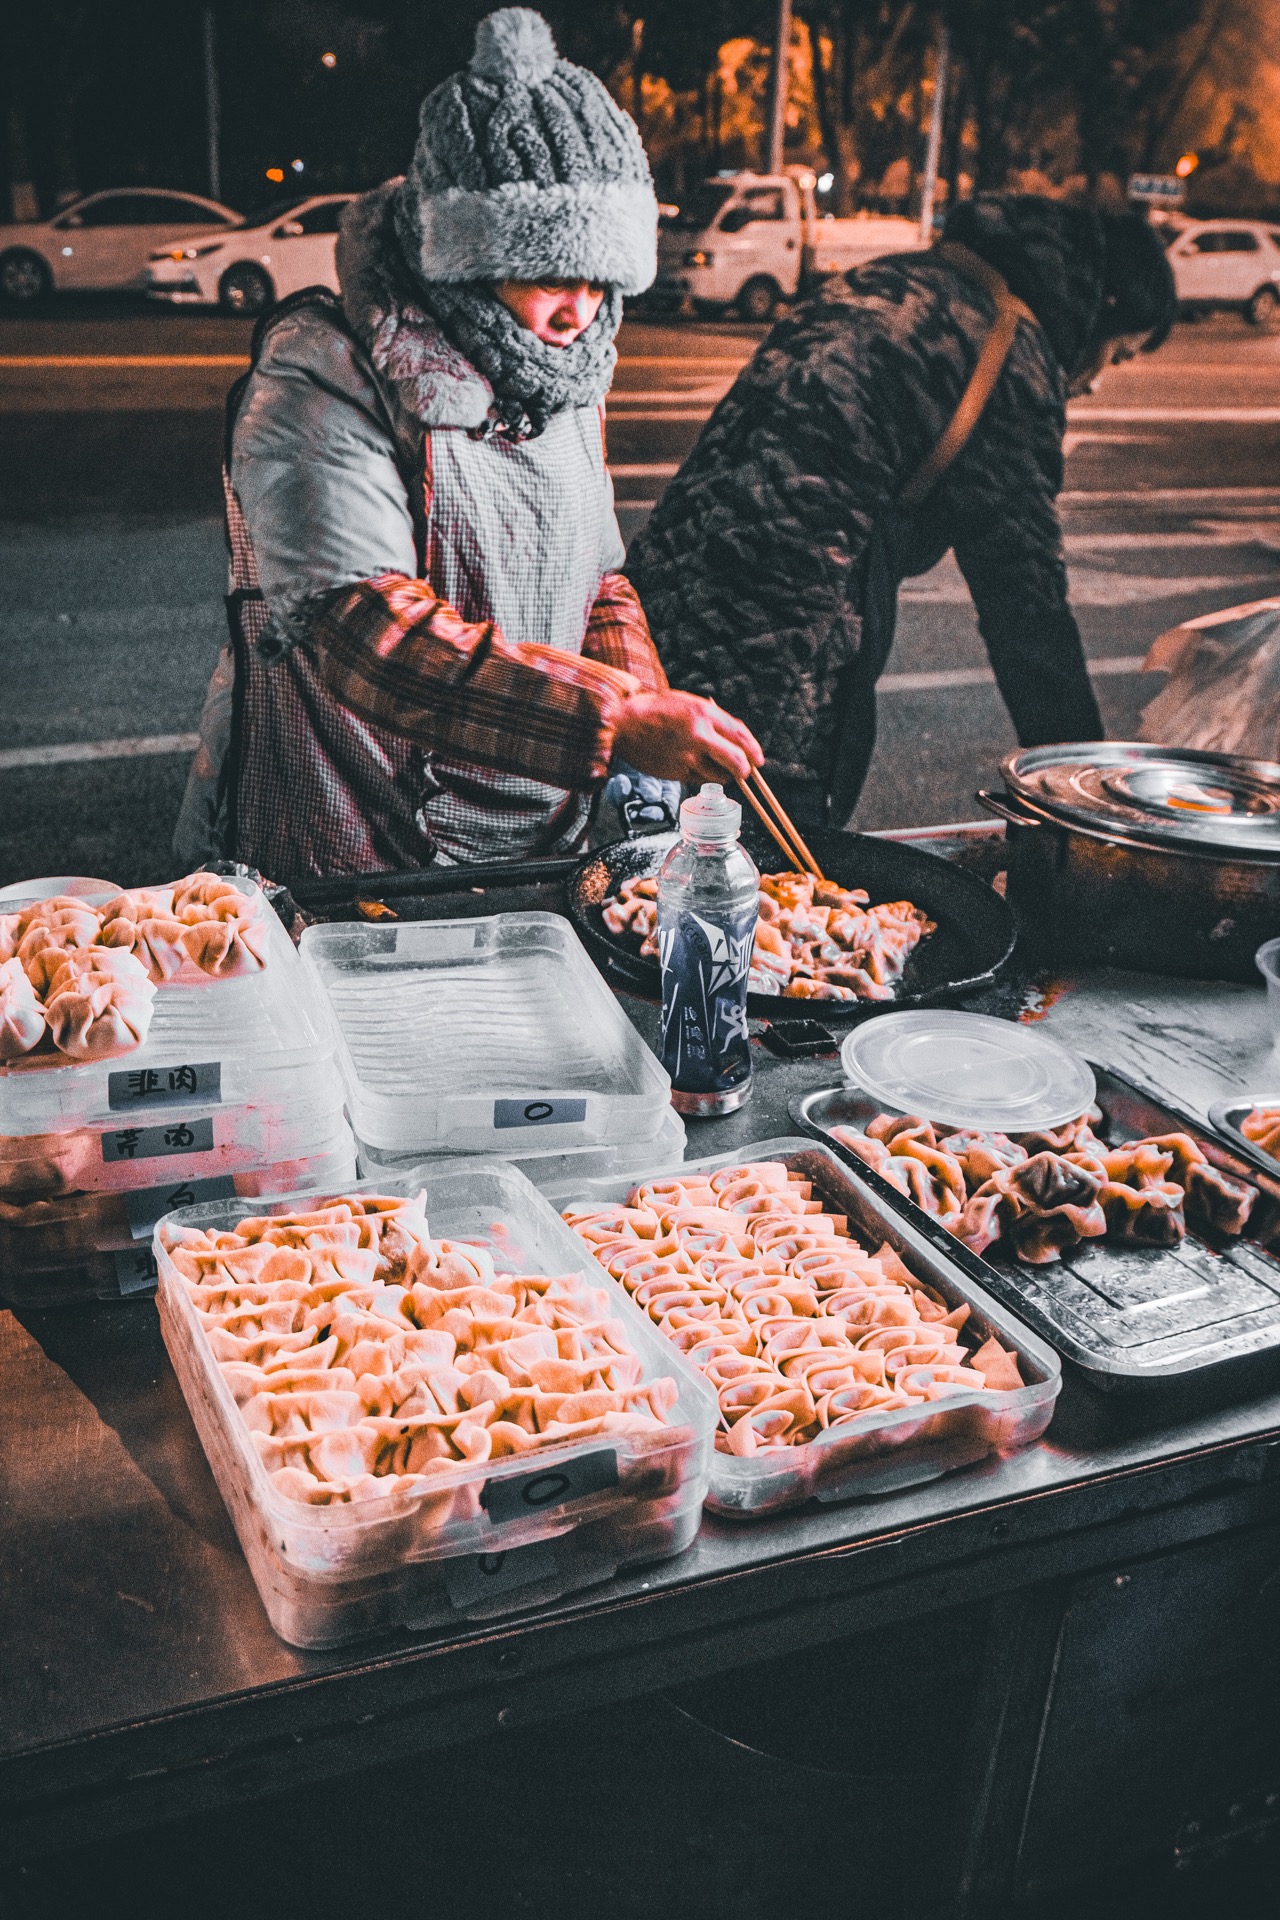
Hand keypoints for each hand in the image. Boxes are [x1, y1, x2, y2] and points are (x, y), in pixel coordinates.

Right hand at [612, 690, 763, 787]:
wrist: (623, 723)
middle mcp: (698, 735)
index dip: (753, 750)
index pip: (740, 735)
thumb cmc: (657, 710)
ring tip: (714, 766)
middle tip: (744, 772)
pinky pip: (701, 781)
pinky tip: (695, 767)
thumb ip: (713, 720)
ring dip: (723, 775)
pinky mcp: (677, 772)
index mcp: (704, 713)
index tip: (758, 760)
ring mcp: (687, 756)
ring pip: (720, 776)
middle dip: (745, 770)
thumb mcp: (689, 704)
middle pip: (737, 761)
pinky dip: (704, 778)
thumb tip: (739, 741)